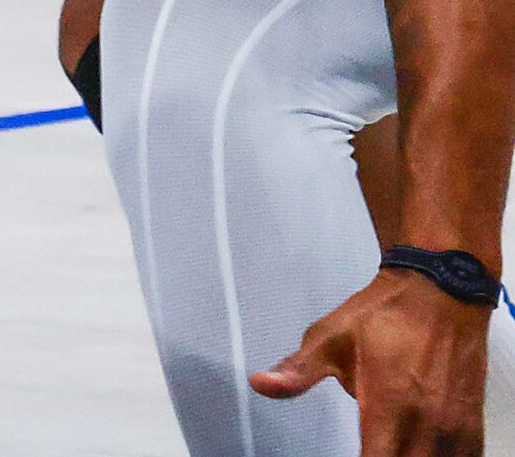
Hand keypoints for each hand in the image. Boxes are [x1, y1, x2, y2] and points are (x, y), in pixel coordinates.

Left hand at [252, 267, 492, 454]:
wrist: (440, 291)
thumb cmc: (383, 315)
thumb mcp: (329, 338)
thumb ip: (298, 370)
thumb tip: (260, 384)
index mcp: (388, 409)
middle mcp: (427, 426)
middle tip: (366, 449)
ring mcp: (455, 428)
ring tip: (386, 449)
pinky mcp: (472, 424)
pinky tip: (417, 453)